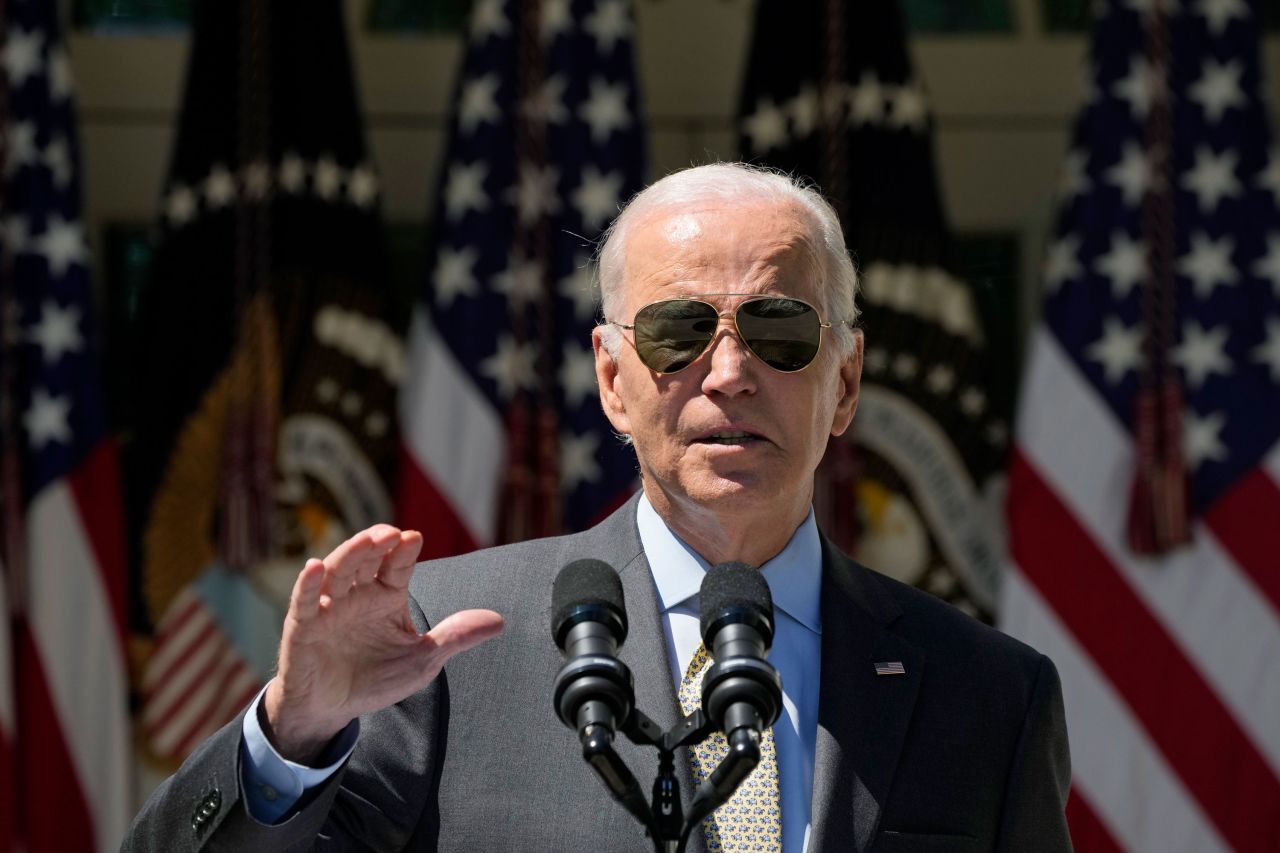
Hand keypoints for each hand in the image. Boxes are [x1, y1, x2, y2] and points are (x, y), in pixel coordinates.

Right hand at [263, 524, 503, 762]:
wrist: (332, 710)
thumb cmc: (376, 678)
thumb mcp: (422, 659)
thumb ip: (454, 637)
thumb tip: (499, 621)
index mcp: (386, 596)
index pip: (398, 565)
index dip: (405, 551)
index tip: (415, 537)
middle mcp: (357, 594)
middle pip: (367, 560)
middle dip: (377, 543)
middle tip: (392, 533)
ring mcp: (329, 607)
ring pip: (338, 572)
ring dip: (350, 553)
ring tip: (366, 540)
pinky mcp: (303, 626)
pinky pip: (304, 601)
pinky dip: (307, 584)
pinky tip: (314, 567)